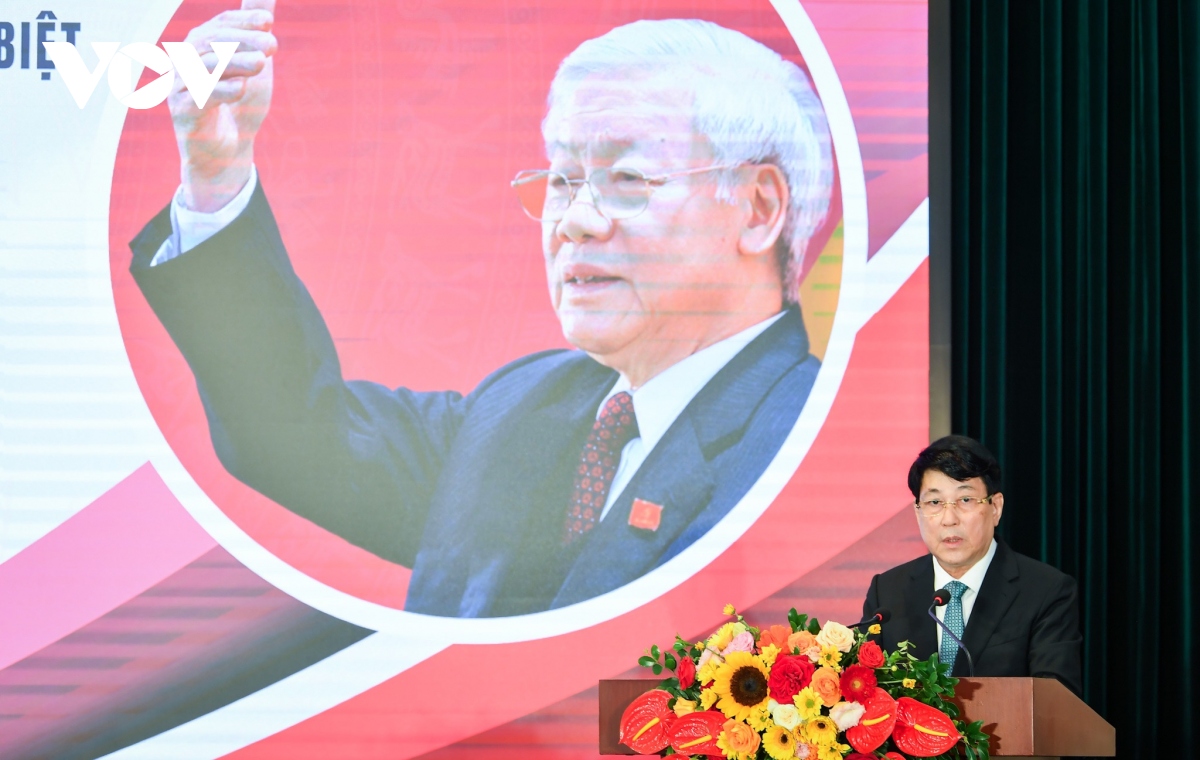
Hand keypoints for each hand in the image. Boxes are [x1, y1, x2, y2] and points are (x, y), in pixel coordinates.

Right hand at [170, 0, 277, 211]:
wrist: (227, 149)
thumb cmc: (238, 102)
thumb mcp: (252, 63)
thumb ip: (254, 31)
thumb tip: (266, 2)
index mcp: (201, 46)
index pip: (219, 25)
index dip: (242, 20)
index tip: (269, 20)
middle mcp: (186, 62)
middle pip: (209, 42)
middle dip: (242, 40)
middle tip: (273, 45)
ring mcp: (182, 87)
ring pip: (205, 69)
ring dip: (233, 63)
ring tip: (261, 64)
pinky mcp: (184, 114)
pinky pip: (200, 99)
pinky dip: (221, 92)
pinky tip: (241, 88)